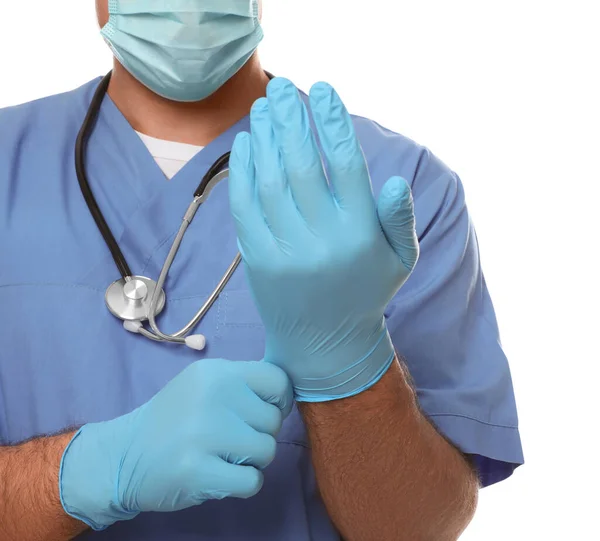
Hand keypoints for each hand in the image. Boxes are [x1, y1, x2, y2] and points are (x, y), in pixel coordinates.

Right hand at [59, 359, 292, 529]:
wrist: (123, 456)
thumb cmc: (173, 419)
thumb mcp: (203, 385)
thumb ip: (241, 385)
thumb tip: (286, 394)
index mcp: (216, 372)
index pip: (278, 380)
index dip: (278, 401)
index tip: (259, 413)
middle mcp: (212, 396)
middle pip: (274, 420)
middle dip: (258, 435)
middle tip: (228, 439)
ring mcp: (203, 433)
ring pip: (267, 451)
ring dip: (250, 460)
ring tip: (221, 456)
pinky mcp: (197, 471)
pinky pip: (252, 481)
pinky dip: (241, 484)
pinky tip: (218, 475)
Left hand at [229, 78, 418, 401]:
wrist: (323, 342)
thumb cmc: (365, 293)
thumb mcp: (399, 260)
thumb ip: (399, 219)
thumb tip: (394, 178)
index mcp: (360, 234)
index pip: (346, 164)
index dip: (332, 122)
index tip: (321, 89)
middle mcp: (322, 240)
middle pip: (302, 164)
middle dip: (289, 119)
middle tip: (280, 87)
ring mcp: (285, 251)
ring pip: (270, 180)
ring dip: (264, 138)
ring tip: (263, 107)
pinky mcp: (257, 259)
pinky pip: (245, 206)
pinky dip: (242, 171)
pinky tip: (245, 144)